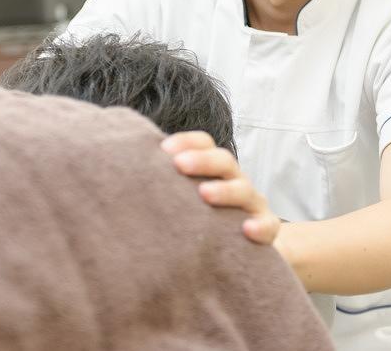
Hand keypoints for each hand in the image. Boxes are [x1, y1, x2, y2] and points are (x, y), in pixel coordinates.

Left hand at [160, 131, 279, 245]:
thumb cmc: (204, 218)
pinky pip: (269, 226)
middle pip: (224, 160)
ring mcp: (252, 203)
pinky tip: (246, 230)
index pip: (205, 143)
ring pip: (245, 189)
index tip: (163, 150)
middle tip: (178, 165)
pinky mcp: (266, 228)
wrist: (244, 248)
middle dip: (201, 160)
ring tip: (204, 194)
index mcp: (214, 168)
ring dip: (225, 190)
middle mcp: (235, 180)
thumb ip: (166, 184)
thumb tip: (121, 171)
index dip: (186, 142)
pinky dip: (260, 226)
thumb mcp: (186, 198)